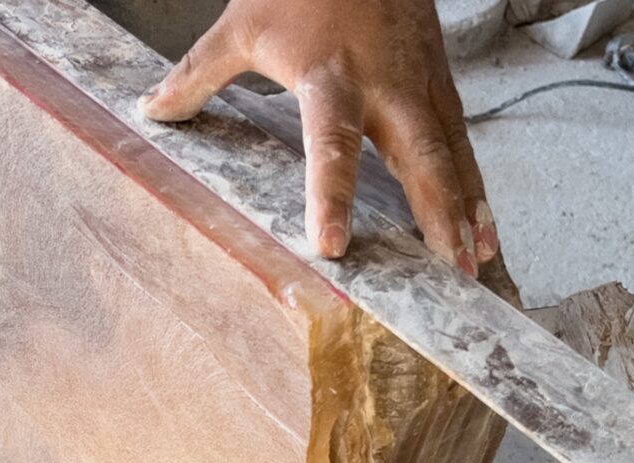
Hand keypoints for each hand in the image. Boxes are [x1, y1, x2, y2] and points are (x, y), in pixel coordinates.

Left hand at [138, 0, 498, 275]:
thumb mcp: (242, 25)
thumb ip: (197, 74)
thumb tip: (152, 111)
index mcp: (331, 75)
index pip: (332, 145)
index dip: (330, 196)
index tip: (331, 244)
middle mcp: (386, 83)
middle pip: (419, 154)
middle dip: (437, 212)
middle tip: (449, 267)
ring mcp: (420, 79)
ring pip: (452, 149)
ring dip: (468, 205)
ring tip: (477, 259)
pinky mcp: (439, 77)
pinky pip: (461, 137)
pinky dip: (474, 180)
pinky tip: (481, 219)